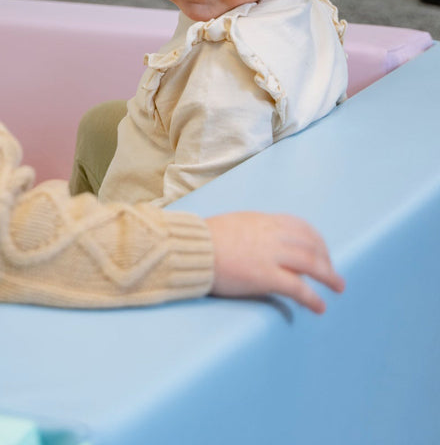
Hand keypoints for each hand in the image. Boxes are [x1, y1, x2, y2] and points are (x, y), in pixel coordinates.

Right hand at [206, 211, 344, 313]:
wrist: (191, 249)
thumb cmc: (203, 239)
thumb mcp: (234, 224)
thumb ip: (254, 230)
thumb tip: (262, 239)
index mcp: (263, 221)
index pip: (300, 226)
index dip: (316, 239)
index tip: (321, 250)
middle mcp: (272, 235)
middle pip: (311, 244)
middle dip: (326, 258)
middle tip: (333, 272)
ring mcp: (271, 255)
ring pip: (312, 263)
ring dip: (329, 276)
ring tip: (338, 287)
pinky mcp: (266, 276)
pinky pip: (298, 288)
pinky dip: (313, 298)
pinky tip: (320, 307)